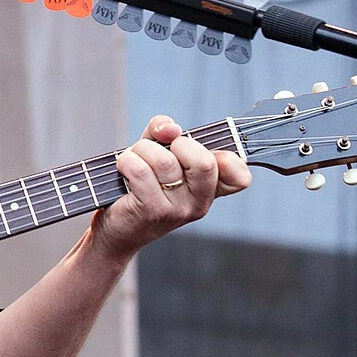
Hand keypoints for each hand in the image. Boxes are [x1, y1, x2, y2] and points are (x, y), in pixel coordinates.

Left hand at [91, 115, 251, 259]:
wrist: (116, 227)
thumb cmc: (139, 184)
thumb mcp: (156, 151)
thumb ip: (165, 131)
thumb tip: (170, 128)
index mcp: (210, 188)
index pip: (240, 175)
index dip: (225, 156)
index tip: (196, 151)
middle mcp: (200, 202)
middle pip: (204, 162)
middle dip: (176, 143)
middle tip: (160, 151)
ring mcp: (178, 210)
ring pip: (165, 162)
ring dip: (142, 150)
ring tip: (133, 159)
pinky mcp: (152, 212)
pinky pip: (141, 171)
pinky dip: (126, 160)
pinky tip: (123, 168)